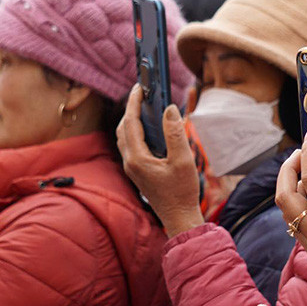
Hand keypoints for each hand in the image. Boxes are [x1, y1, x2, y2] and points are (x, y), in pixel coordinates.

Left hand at [116, 84, 203, 237]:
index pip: (130, 123)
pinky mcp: (137, 172)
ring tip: (145, 107)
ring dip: (132, 121)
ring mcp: (132, 169)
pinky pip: (131, 146)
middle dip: (131, 110)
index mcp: (137, 159)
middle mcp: (130, 163)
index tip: (139, 87)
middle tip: (143, 94)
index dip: (134, 103)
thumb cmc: (182, 192)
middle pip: (123, 129)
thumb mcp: (182, 161)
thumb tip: (169, 110)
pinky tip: (149, 129)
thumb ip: (175, 134)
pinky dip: (136, 132)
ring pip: (124, 138)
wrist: (179, 218)